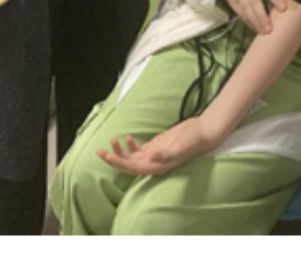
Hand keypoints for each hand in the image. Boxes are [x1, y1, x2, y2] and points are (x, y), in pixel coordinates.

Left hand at [96, 117, 224, 176]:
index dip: (118, 163)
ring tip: (111, 140)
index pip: (132, 168)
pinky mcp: (156, 147)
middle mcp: (154, 163)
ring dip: (119, 151)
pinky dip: (130, 146)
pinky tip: (127, 138)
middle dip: (113, 158)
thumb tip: (150, 156)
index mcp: (157, 166)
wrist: (202, 133)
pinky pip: (139, 150)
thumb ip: (165, 153)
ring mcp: (154, 156)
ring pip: (131, 157)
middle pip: (128, 165)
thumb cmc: (192, 141)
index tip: (106, 156)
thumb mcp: (179, 146)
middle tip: (98, 151)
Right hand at [226, 0, 286, 34]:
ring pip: (246, 9)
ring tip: (263, 32)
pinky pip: (240, 13)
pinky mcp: (231, 1)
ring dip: (255, 22)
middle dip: (262, 16)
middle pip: (254, 1)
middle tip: (270, 29)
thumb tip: (290, 4)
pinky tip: (256, 29)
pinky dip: (249, 22)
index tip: (283, 9)